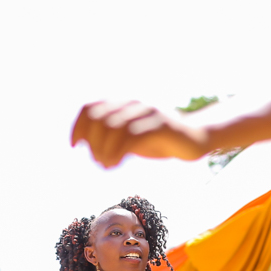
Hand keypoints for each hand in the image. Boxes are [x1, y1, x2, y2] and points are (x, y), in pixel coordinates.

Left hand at [71, 100, 208, 168]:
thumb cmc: (160, 141)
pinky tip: (115, 164)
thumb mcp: (131, 138)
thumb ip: (112, 136)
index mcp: (124, 105)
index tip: (75, 146)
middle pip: (98, 118)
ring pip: (113, 127)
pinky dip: (117, 152)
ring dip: (103, 149)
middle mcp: (134, 104)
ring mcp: (148, 113)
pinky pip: (131, 136)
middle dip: (92, 143)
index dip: (78, 127)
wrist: (196, 138)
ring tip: (107, 165)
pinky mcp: (161, 125)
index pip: (90, 108)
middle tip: (98, 162)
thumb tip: (88, 144)